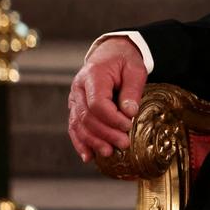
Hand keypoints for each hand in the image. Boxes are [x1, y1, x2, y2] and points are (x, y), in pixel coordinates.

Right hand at [67, 36, 146, 161]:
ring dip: (93, 141)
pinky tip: (88, 156)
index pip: (97, 103)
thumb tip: (129, 113)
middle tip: (123, 144)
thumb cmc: (124, 61)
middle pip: (87, 117)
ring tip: (108, 152)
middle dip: (105, 133)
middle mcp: (78, 88)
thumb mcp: (135, 69)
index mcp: (93, 75)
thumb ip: (132, 90)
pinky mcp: (75, 108)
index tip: (128, 126)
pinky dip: (80, 143)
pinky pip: (74, 127)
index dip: (112, 118)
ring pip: (78, 124)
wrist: (110, 53)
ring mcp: (74, 99)